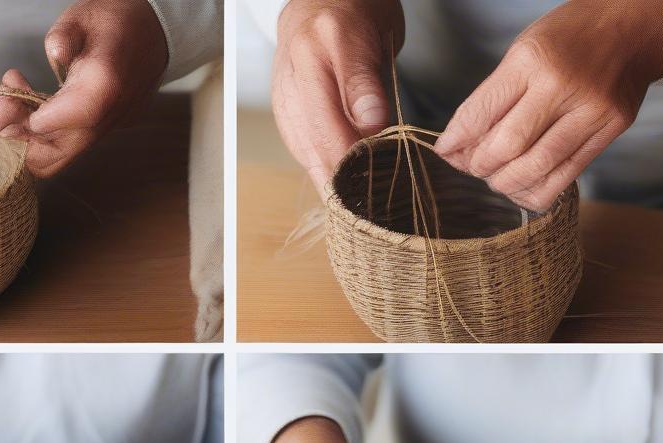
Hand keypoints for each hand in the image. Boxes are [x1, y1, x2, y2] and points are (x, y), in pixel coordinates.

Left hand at [0, 0, 168, 176]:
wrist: (157, 34)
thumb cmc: (118, 19)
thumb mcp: (83, 17)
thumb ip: (61, 40)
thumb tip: (51, 57)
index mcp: (102, 86)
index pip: (52, 125)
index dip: (20, 120)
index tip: (3, 102)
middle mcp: (107, 118)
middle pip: (53, 156)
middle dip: (17, 138)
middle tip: (0, 108)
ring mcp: (108, 129)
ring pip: (60, 158)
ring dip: (28, 138)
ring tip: (15, 102)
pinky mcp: (106, 132)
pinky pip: (70, 148)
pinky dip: (45, 135)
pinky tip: (36, 107)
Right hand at [273, 0, 404, 196]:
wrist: (319, 0)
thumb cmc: (355, 14)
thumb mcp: (375, 36)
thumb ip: (368, 83)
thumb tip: (371, 127)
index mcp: (318, 54)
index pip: (335, 122)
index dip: (357, 159)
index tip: (379, 180)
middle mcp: (294, 79)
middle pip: (317, 145)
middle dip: (345, 179)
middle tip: (371, 202)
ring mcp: (284, 97)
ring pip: (306, 153)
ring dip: (332, 180)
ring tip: (356, 201)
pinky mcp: (283, 113)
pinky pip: (301, 150)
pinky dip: (321, 169)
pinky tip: (337, 184)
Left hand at [434, 0, 662, 210]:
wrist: (635, 26)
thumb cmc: (570, 38)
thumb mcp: (524, 50)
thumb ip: (492, 97)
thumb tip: (456, 146)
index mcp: (533, 60)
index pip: (480, 114)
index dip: (456, 141)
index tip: (445, 150)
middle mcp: (562, 86)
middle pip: (505, 148)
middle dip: (479, 165)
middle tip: (473, 165)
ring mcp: (590, 111)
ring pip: (534, 170)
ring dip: (503, 182)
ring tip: (496, 176)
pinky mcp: (609, 130)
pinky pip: (562, 179)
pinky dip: (532, 191)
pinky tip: (521, 185)